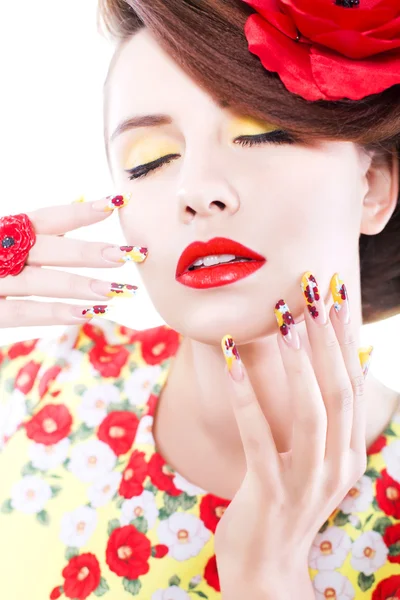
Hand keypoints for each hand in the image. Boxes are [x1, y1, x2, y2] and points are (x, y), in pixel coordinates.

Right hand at [0, 194, 147, 327]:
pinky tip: (85, 315)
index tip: (115, 203)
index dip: (78, 211)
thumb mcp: (4, 243)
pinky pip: (20, 313)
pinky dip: (53, 313)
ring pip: (38, 281)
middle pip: (47, 248)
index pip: (43, 218)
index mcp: (1, 231)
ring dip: (79, 285)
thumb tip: (71, 222)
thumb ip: (26, 239)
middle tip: (129, 253)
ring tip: (117, 290)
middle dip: (88, 251)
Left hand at [215, 272, 372, 598]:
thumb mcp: (315, 458)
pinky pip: (259, 438)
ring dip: (298, 360)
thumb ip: (327, 417)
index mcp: (349, 450)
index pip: (352, 383)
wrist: (268, 566)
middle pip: (338, 389)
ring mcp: (307, 481)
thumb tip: (339, 362)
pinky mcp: (271, 493)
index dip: (345, 337)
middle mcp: (338, 464)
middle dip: (327, 336)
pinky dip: (247, 397)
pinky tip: (232, 361)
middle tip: (312, 290)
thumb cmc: (286, 500)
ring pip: (310, 411)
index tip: (335, 294)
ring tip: (283, 317)